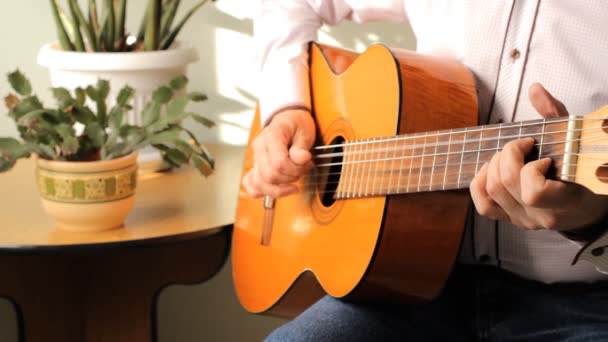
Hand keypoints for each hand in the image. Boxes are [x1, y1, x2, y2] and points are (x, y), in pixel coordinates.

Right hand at [242, 109, 315, 197]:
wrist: (288, 119)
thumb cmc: (297, 124)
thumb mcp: (305, 131)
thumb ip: (302, 147)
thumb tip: (301, 158)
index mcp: (271, 136)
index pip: (278, 162)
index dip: (295, 168)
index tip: (307, 162)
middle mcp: (259, 148)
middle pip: (270, 175)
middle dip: (291, 178)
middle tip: (303, 169)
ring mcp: (255, 158)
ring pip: (260, 184)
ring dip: (280, 188)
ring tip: (293, 180)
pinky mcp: (256, 167)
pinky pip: (251, 184)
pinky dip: (263, 191)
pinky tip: (277, 189)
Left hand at [470, 83, 607, 230]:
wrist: (590, 206)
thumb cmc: (585, 171)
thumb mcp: (577, 141)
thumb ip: (554, 114)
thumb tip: (535, 90)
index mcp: (565, 201)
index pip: (533, 192)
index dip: (531, 168)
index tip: (542, 155)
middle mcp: (541, 215)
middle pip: (505, 183)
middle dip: (507, 155)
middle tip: (521, 146)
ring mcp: (524, 219)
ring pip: (492, 191)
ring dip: (494, 165)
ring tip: (510, 156)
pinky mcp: (511, 218)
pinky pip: (484, 206)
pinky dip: (480, 184)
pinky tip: (491, 170)